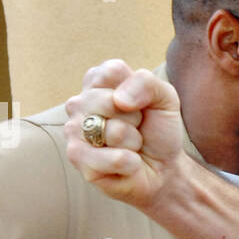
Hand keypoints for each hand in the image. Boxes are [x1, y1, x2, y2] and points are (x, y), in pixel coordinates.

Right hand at [64, 60, 189, 212]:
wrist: (162, 167)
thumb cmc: (158, 129)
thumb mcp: (165, 98)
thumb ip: (146, 83)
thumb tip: (118, 100)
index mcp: (97, 81)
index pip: (113, 71)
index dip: (138, 91)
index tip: (140, 105)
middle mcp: (79, 103)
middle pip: (111, 102)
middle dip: (135, 119)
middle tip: (135, 128)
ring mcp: (74, 130)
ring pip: (114, 132)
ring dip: (133, 142)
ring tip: (129, 145)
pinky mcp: (78, 158)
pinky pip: (114, 159)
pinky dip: (131, 163)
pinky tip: (126, 164)